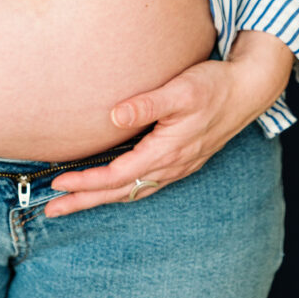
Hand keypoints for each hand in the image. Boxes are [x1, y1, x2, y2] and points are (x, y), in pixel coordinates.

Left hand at [45, 30, 292, 216]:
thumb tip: (114, 117)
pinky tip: (111, 189)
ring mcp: (178, 166)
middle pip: (121, 192)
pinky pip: (145, 184)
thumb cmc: (213, 86)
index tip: (57, 184)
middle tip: (50, 211)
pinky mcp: (181, 160)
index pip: (117, 175)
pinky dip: (122, 190)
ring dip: (101, 198)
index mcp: (167, 151)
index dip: (86, 181)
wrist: (248, 89)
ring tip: (72, 204)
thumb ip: (146, 104)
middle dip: (85, 201)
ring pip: (133, 191)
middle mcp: (171, 165)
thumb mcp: (180, 90)